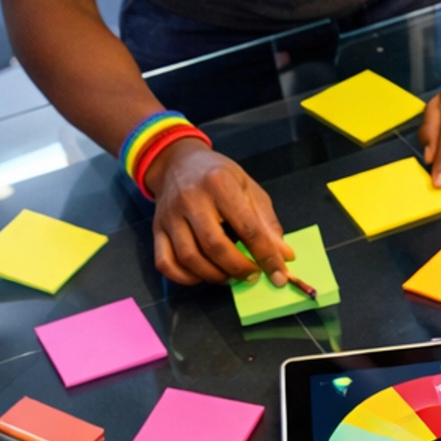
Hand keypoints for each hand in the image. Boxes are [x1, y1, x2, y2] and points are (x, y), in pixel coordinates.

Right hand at [148, 137, 293, 287]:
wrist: (176, 162)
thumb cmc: (218, 176)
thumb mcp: (248, 188)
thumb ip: (267, 222)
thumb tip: (284, 256)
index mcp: (220, 183)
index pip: (248, 228)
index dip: (266, 256)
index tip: (279, 275)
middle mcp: (191, 199)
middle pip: (215, 246)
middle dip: (238, 269)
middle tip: (252, 275)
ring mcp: (170, 216)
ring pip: (189, 258)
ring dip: (214, 276)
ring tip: (230, 276)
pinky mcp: (156, 229)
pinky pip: (166, 263)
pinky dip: (185, 278)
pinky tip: (202, 276)